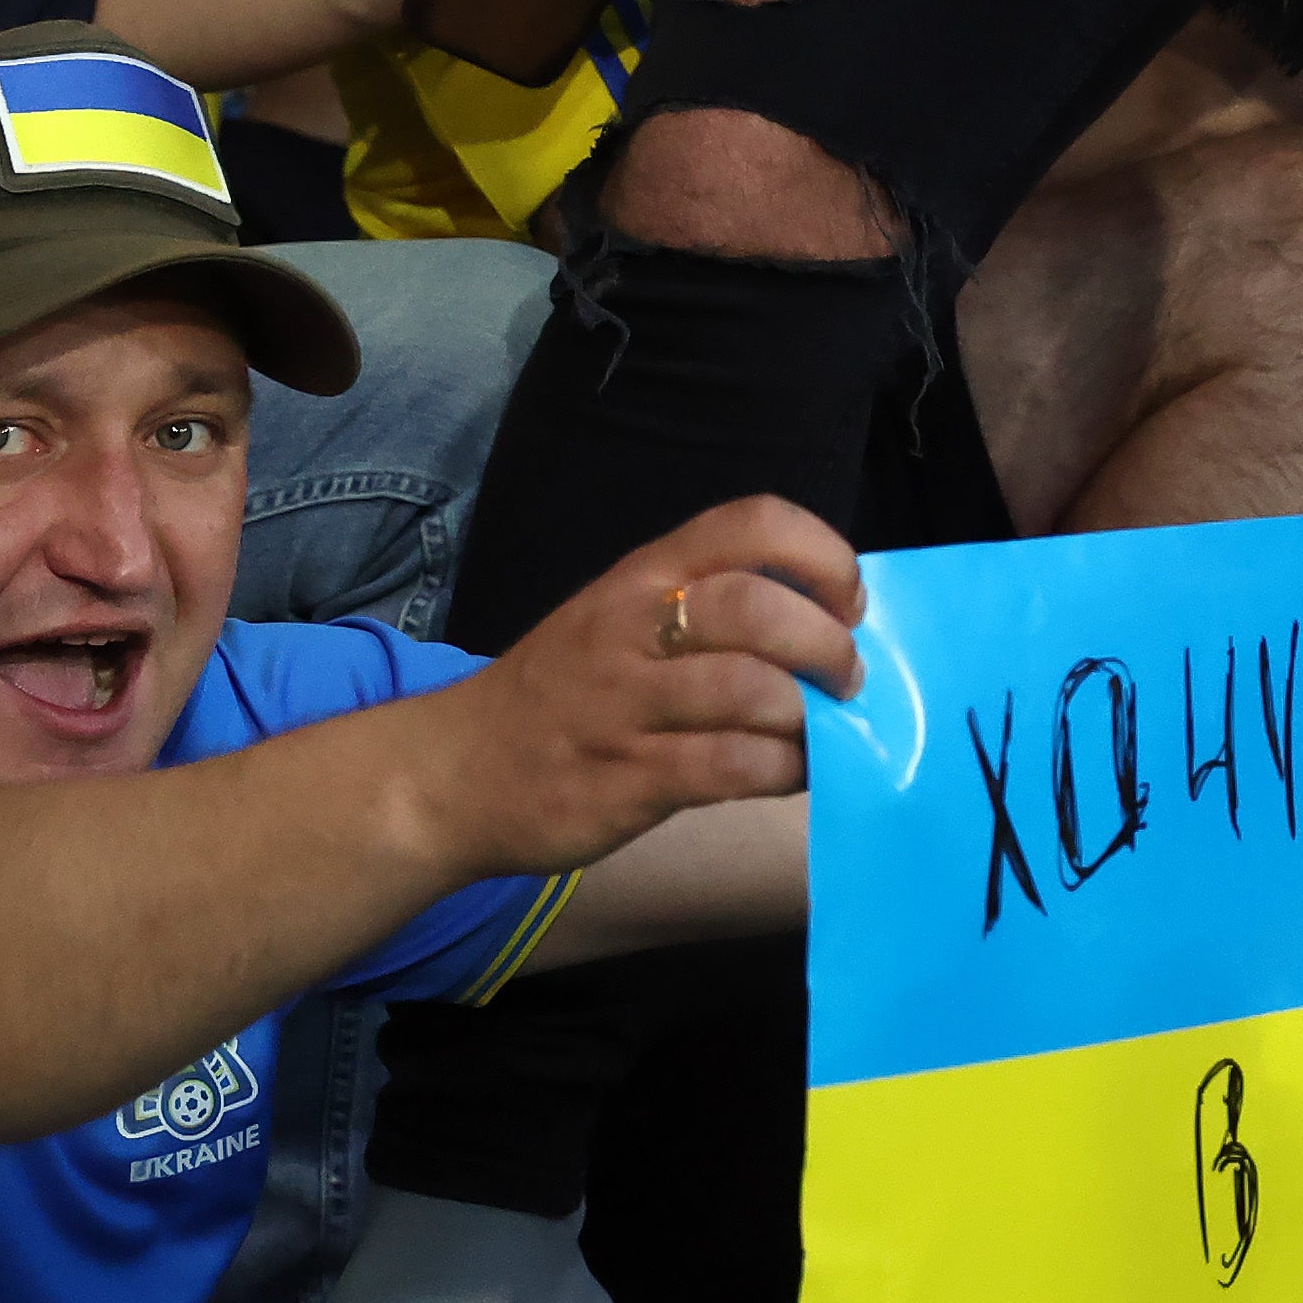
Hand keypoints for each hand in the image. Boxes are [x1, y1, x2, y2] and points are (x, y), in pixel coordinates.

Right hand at [423, 498, 865, 878]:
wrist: (453, 775)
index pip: (751, 522)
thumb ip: (706, 609)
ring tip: (819, 734)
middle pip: (758, 607)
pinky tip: (788, 775)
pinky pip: (728, 767)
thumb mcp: (621, 620)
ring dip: (808, 716)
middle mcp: (634, 627)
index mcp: (644, 575)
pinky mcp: (625, 780)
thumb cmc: (563, 693)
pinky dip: (780, 771)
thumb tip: (829, 623)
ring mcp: (626, 705)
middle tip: (847, 680)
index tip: (849, 602)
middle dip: (827, 644)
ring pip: (750, 689)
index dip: (822, 554)